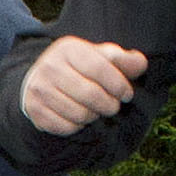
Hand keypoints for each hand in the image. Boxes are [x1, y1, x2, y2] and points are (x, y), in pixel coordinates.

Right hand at [18, 36, 147, 137]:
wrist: (38, 79)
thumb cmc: (78, 68)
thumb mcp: (99, 56)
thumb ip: (122, 60)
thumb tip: (141, 64)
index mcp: (69, 49)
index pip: (100, 68)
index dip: (118, 85)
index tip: (127, 94)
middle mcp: (50, 66)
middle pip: (90, 94)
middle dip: (109, 105)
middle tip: (112, 106)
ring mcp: (40, 89)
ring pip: (79, 113)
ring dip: (93, 116)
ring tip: (95, 110)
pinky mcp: (34, 109)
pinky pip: (65, 127)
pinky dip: (77, 126)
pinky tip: (78, 117)